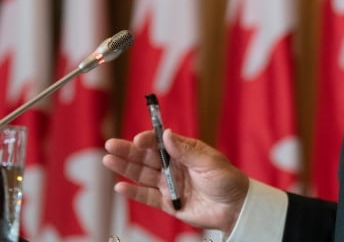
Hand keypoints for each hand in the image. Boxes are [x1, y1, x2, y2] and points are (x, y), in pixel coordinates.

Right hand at [103, 129, 248, 232]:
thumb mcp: (209, 162)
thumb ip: (186, 151)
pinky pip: (148, 197)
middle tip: (110, 145)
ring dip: (125, 168)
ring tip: (108, 160)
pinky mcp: (169, 203)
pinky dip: (133, 192)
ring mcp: (170, 184)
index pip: (161, 143)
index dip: (148, 140)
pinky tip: (120, 187)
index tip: (137, 140)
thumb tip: (166, 134)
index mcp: (186, 152)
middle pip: (147, 157)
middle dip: (128, 151)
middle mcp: (175, 166)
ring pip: (143, 175)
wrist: (235, 208)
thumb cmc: (227, 180)